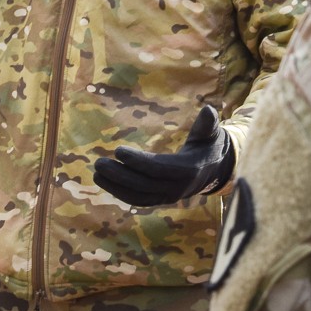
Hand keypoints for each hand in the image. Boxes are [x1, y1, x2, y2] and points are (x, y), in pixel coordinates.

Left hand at [94, 105, 234, 206]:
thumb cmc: (208, 144)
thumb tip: (208, 109)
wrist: (213, 169)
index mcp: (188, 170)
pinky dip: (121, 193)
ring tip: (96, 173)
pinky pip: (138, 200)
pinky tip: (105, 182)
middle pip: (144, 185)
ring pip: (139, 196)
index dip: (138, 161)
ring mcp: (168, 197)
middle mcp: (178, 188)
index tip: (118, 151)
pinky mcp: (160, 200)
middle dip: (120, 175)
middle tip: (99, 163)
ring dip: (116, 186)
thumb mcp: (211, 133)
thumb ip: (208, 124)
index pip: (159, 168)